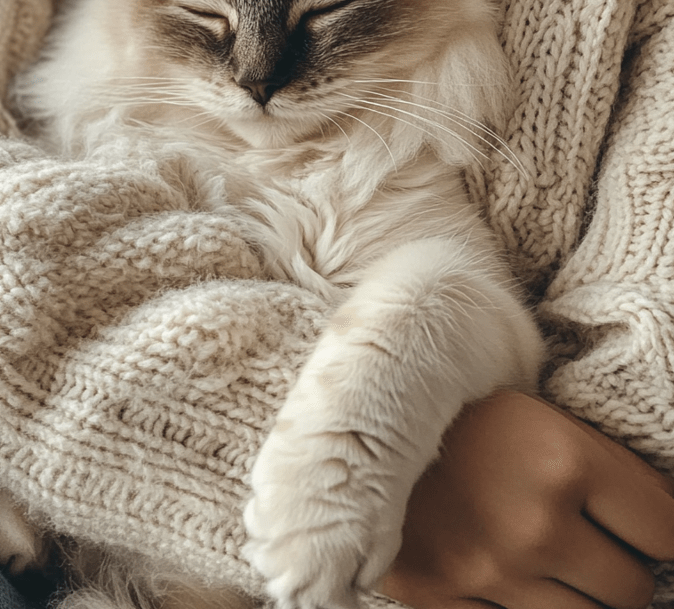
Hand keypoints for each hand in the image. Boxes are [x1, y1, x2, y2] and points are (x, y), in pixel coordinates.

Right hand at [379, 391, 673, 608]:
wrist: (362, 422)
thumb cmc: (462, 415)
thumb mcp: (541, 417)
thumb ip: (609, 468)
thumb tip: (669, 523)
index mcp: (563, 460)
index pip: (667, 532)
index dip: (662, 533)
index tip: (646, 531)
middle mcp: (532, 523)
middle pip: (631, 589)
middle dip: (618, 568)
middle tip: (587, 540)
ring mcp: (485, 569)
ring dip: (574, 595)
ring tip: (543, 555)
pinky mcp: (440, 597)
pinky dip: (520, 607)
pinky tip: (505, 571)